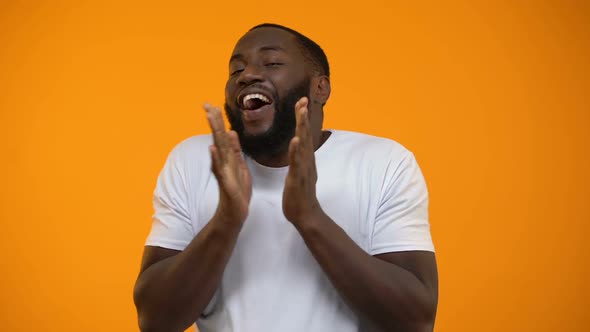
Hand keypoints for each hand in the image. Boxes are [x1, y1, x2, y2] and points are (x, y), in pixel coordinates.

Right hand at [204, 103, 251, 223]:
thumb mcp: (240, 166)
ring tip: (209, 117)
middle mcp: (223, 162)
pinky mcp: (225, 183)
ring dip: (213, 132)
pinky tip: (211, 148)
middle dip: (213, 120)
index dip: (217, 120)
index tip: (212, 104)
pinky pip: (219, 169)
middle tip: (206, 104)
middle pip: (218, 137)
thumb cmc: (237, 191)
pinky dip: (215, 158)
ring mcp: (222, 171)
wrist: (235, 213)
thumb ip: (235, 150)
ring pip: (218, 148)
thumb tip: (231, 132)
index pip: (222, 135)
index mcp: (228, 157)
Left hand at [282, 97, 322, 225]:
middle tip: (302, 99)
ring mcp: (304, 169)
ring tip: (301, 113)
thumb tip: (298, 146)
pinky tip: (296, 140)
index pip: (304, 134)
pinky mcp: (298, 179)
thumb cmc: (300, 195)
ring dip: (302, 128)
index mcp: (305, 159)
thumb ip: (299, 158)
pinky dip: (297, 151)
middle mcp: (307, 161)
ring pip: (303, 145)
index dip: (302, 118)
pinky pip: (297, 163)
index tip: (301, 101)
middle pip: (305, 135)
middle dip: (303, 117)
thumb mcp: (298, 171)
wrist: (306, 215)